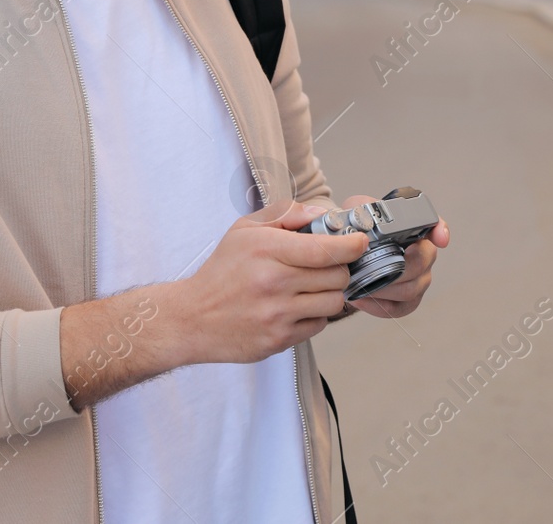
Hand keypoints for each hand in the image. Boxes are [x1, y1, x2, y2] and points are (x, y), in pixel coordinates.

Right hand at [168, 201, 368, 364]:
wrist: (192, 318)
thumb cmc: (222, 270)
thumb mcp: (245, 230)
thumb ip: (285, 213)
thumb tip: (322, 213)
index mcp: (267, 250)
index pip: (325, 249)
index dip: (351, 245)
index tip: (359, 242)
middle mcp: (274, 283)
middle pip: (337, 276)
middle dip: (338, 268)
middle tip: (326, 266)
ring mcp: (277, 314)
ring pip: (334, 302)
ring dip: (330, 293)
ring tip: (312, 287)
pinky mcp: (279, 339)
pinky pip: (319, 325)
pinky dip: (315, 315)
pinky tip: (297, 307)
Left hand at [338, 193, 449, 319]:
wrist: (350, 256)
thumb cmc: (358, 232)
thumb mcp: (357, 212)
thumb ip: (361, 210)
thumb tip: (363, 222)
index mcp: (414, 229)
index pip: (434, 226)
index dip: (440, 232)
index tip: (440, 239)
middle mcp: (423, 254)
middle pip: (420, 264)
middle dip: (394, 267)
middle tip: (370, 267)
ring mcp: (419, 279)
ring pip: (410, 290)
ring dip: (383, 288)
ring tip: (359, 284)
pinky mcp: (408, 301)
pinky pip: (399, 308)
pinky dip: (378, 305)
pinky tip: (360, 298)